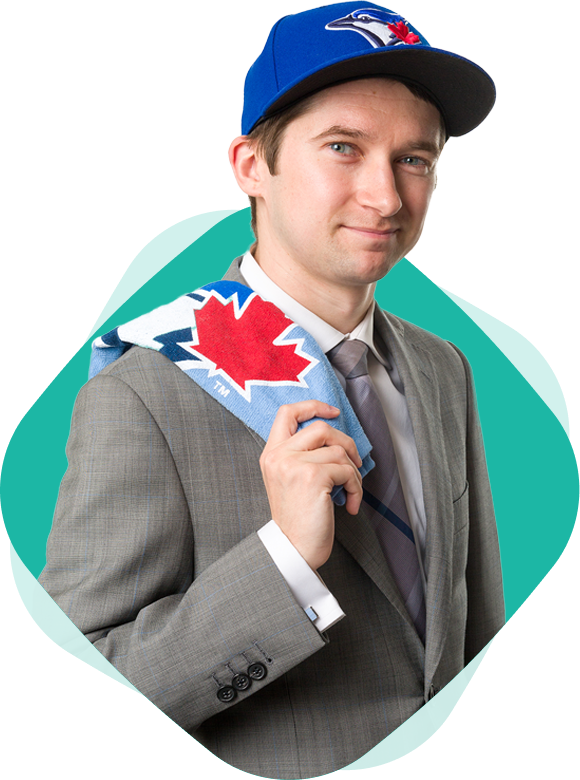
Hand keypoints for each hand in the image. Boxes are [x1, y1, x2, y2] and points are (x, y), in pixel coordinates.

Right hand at [259, 401, 362, 569]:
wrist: (293, 551)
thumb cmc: (297, 519)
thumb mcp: (290, 480)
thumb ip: (302, 455)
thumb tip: (337, 438)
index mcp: (271, 454)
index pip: (288, 412)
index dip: (313, 406)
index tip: (333, 412)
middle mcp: (279, 455)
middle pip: (321, 427)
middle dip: (346, 443)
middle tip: (354, 465)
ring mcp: (294, 464)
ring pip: (338, 450)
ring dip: (353, 472)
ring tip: (351, 492)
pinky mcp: (313, 477)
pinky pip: (346, 470)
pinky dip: (356, 488)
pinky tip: (350, 505)